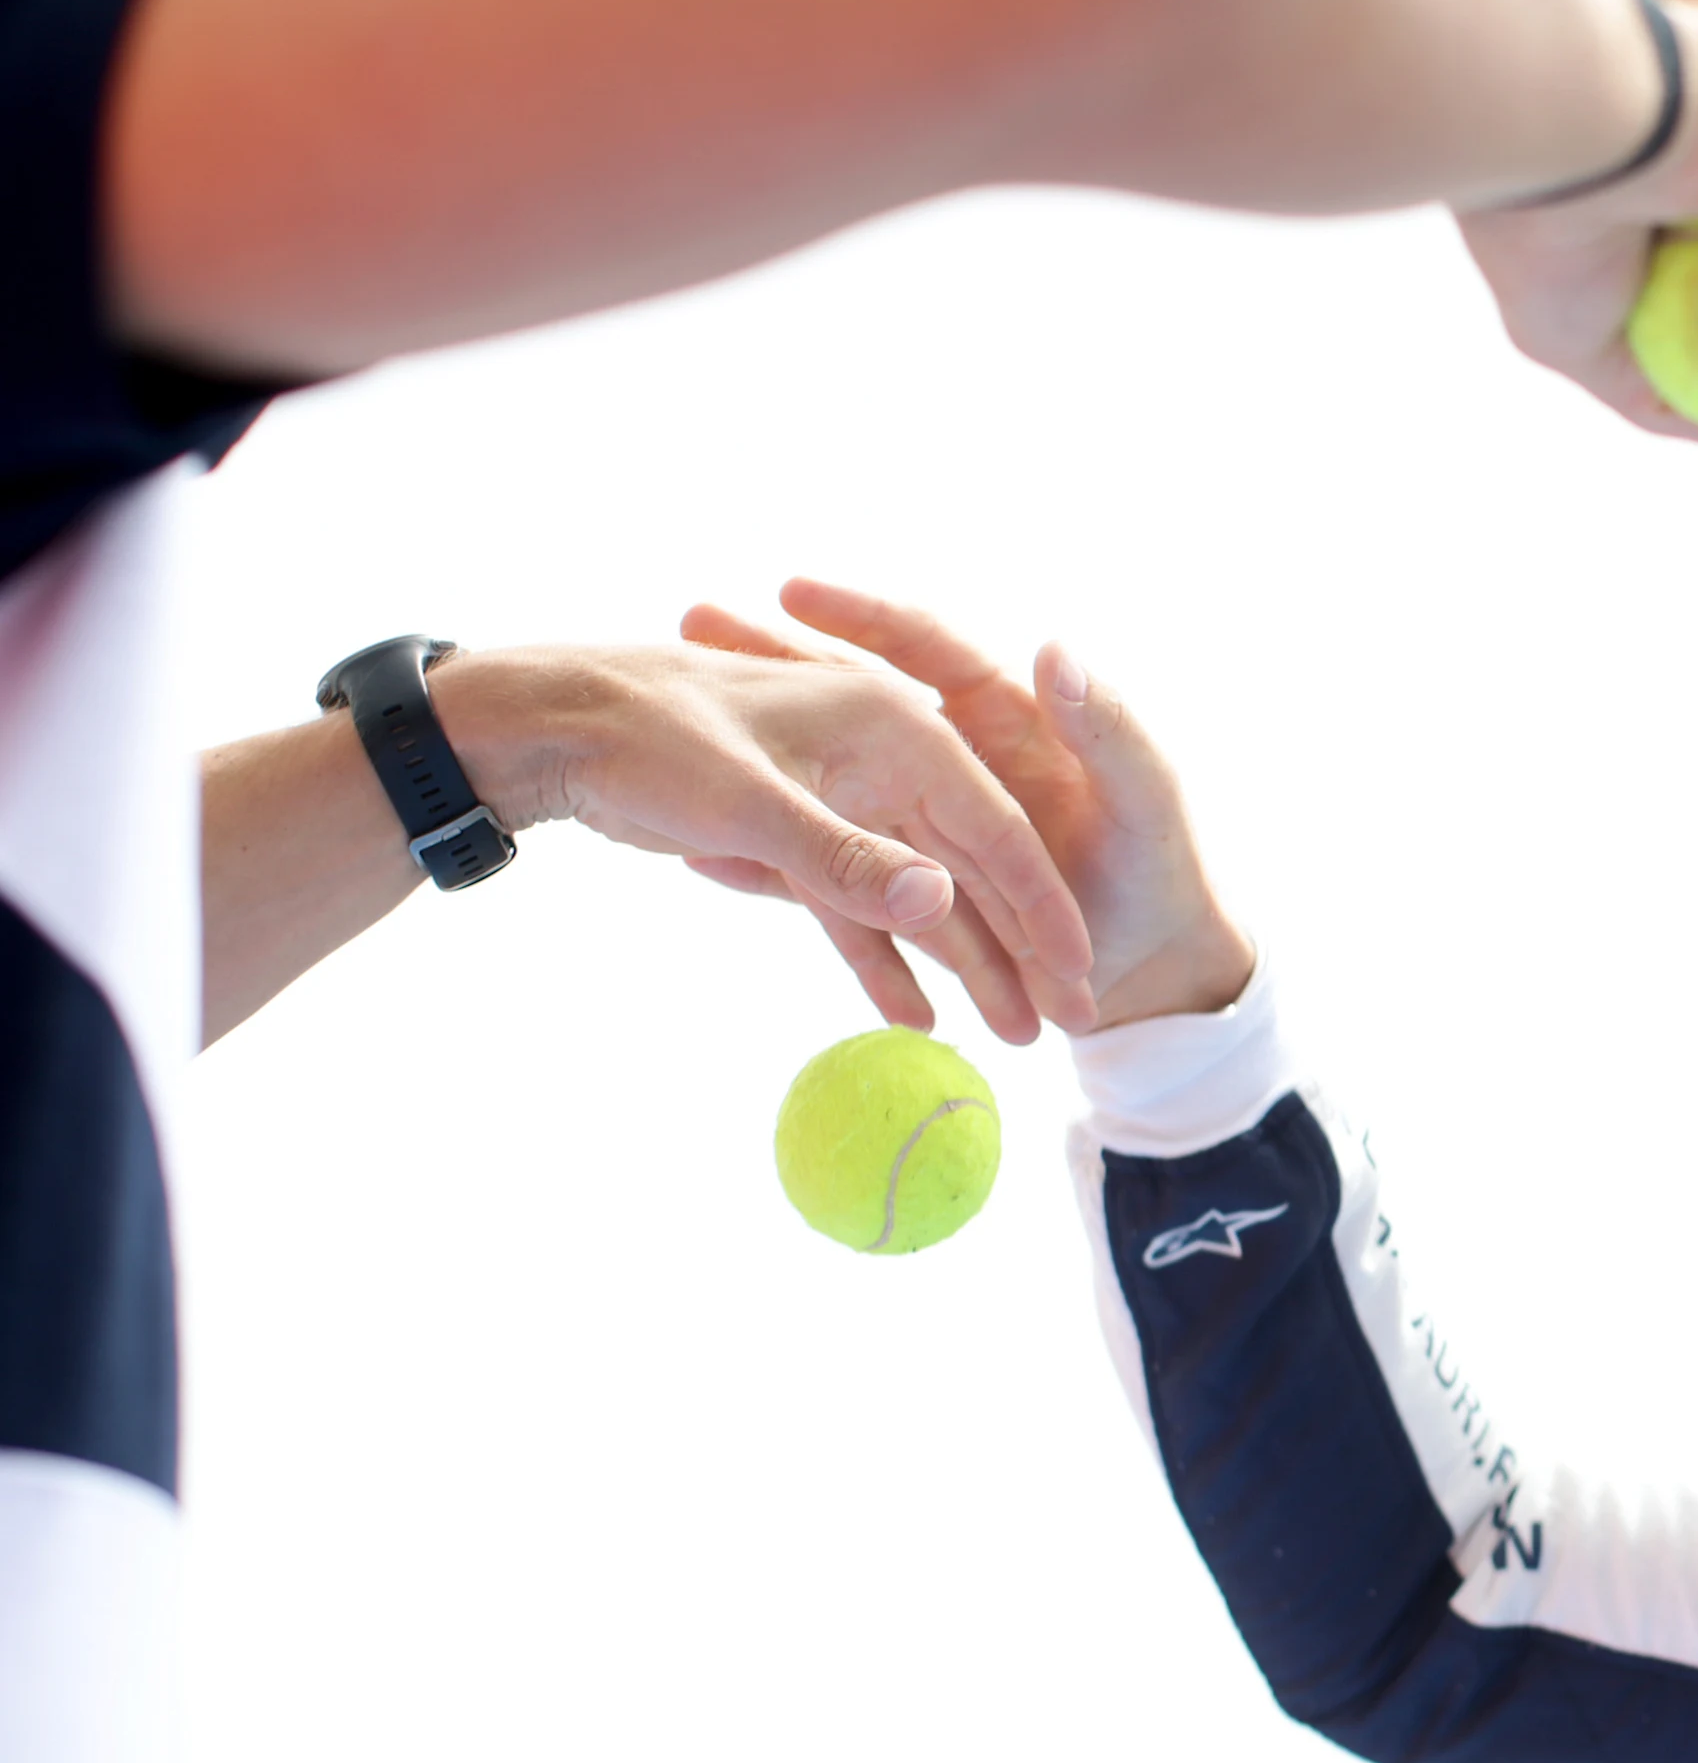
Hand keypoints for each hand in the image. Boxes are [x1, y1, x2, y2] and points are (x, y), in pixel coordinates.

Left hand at [434, 642, 1096, 1036]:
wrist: (550, 724)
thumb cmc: (648, 742)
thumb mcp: (749, 805)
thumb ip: (846, 861)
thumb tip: (941, 909)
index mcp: (897, 730)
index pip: (998, 831)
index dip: (1042, 908)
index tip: (1082, 975)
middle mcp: (887, 760)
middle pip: (972, 869)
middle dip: (1017, 949)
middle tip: (1061, 1027)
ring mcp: (845, 799)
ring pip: (919, 894)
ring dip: (957, 966)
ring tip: (1003, 1038)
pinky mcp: (801, 835)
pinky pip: (856, 908)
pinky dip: (880, 960)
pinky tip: (913, 1018)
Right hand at [683, 583, 1253, 1036]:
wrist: (1151, 970)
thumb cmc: (1160, 874)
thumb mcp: (1146, 799)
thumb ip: (1107, 732)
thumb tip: (1056, 652)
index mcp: (1011, 715)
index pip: (927, 643)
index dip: (864, 611)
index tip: (793, 584)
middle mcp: (952, 756)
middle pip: (851, 691)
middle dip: (776, 656)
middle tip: (694, 615)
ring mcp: (917, 818)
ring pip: (821, 772)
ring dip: (751, 743)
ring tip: (671, 701)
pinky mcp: (900, 881)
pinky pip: (820, 862)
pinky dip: (762, 853)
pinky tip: (688, 840)